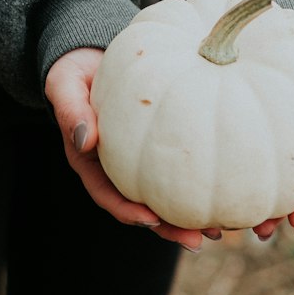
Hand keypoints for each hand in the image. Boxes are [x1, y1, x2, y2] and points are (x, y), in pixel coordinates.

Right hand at [44, 47, 209, 252]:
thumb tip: (84, 140)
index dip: (128, 211)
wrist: (94, 53)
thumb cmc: (76, 69)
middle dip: (170, 228)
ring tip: (218, 229)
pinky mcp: (161, 145)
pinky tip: (228, 189)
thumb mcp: (65, 84)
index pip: (108, 195)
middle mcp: (117, 167)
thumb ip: (71, 110)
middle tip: (197, 241)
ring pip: (166, 195)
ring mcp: (141, 159)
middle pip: (143, 206)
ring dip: (190, 216)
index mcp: (91, 161)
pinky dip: (202, 181)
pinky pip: (180, 169)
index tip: (151, 221)